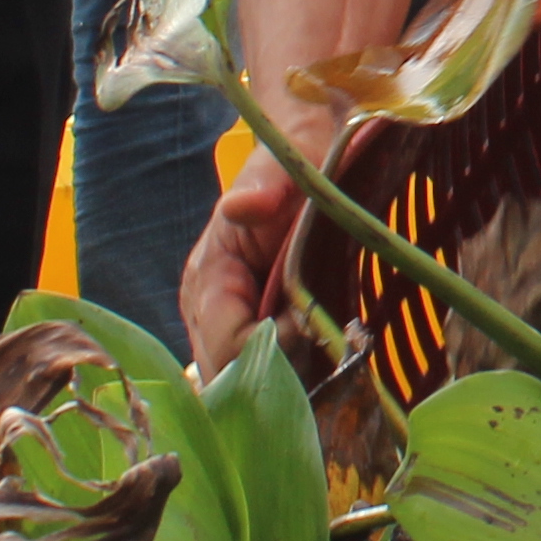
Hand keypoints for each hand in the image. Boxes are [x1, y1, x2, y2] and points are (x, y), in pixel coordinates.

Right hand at [180, 142, 311, 373]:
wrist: (304, 156)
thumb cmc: (293, 162)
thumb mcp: (284, 166)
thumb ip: (265, 186)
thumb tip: (242, 206)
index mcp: (207, 279)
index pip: (226, 344)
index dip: (270, 350)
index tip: (312, 329)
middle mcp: (207, 314)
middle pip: (230, 377)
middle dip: (279, 375)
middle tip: (329, 351)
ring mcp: (227, 329)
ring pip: (246, 384)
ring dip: (289, 381)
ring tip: (332, 356)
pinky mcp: (253, 336)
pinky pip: (264, 375)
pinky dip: (296, 377)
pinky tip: (328, 365)